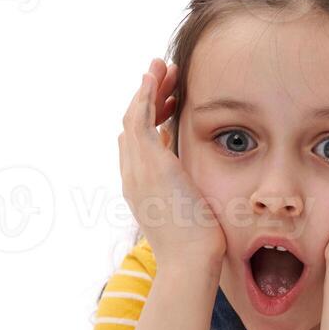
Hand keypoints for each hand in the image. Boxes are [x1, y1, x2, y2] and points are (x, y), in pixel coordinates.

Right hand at [117, 58, 226, 271]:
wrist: (190, 262)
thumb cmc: (197, 246)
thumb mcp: (189, 212)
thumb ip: (183, 190)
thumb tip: (188, 177)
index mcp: (141, 188)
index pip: (137, 144)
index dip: (149, 119)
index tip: (168, 105)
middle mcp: (132, 176)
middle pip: (131, 125)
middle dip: (146, 98)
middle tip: (163, 77)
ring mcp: (137, 169)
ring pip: (133, 116)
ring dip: (146, 88)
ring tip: (161, 67)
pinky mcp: (149, 163)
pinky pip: (140, 118)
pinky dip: (145, 94)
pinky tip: (155, 76)